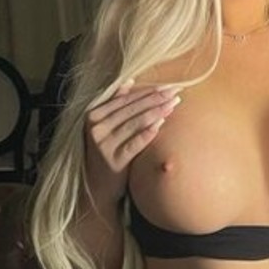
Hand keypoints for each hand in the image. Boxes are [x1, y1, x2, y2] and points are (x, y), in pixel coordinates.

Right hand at [83, 80, 182, 199]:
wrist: (96, 187)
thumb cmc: (105, 153)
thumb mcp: (103, 127)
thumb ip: (113, 104)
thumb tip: (129, 81)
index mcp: (93, 116)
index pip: (124, 99)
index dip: (146, 91)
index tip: (166, 85)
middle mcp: (96, 129)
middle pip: (131, 109)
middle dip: (155, 98)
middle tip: (175, 91)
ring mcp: (104, 146)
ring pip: (135, 123)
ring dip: (156, 112)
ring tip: (173, 104)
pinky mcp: (114, 162)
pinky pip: (135, 144)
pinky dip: (148, 133)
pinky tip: (161, 124)